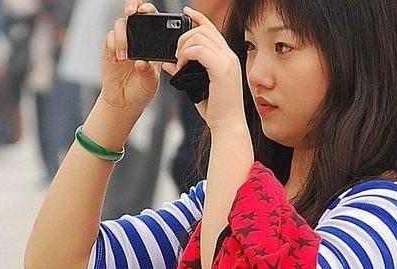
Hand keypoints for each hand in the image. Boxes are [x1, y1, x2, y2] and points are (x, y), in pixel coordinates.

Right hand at [100, 1, 161, 115]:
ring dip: (122, 40)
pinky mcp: (110, 47)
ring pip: (121, 25)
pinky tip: (116, 61)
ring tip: (123, 59)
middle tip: (131, 12)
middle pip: (134, 12)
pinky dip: (112, 47)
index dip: (148, 11)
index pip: (152, 20)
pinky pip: (110, 38)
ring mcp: (123, 41)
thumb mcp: (150, 83)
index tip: (145, 11)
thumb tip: (142, 62)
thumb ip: (148, 72)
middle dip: (132, 6)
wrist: (124, 101)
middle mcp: (138, 38)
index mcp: (152, 44)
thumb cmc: (141, 91)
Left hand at [162, 6, 245, 130]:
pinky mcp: (221, 69)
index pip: (212, 29)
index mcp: (227, 59)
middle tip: (176, 53)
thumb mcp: (197, 87)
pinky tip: (182, 67)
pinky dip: (186, 56)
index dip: (198, 17)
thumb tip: (167, 62)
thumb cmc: (217, 112)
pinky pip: (198, 50)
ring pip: (199, 37)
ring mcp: (227, 61)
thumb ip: (184, 71)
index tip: (186, 12)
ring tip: (179, 63)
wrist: (229, 128)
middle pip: (204, 29)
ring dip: (183, 47)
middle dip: (184, 36)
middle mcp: (230, 56)